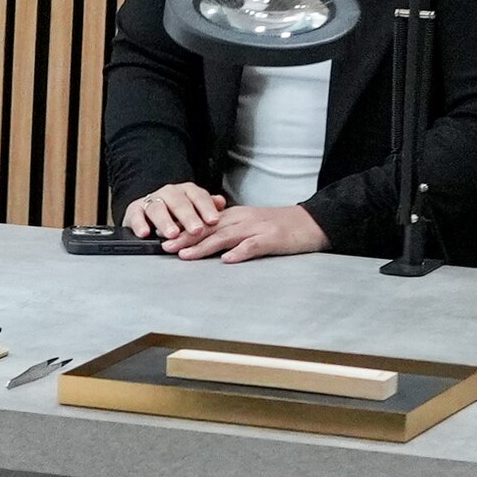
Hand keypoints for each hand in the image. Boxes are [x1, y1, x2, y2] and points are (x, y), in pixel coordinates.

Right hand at [119, 180, 223, 240]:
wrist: (148, 209)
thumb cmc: (176, 212)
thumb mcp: (195, 209)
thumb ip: (208, 206)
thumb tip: (221, 202)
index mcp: (186, 191)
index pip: (198, 197)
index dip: (206, 208)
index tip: (213, 221)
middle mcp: (169, 193)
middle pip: (179, 202)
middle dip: (188, 217)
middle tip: (196, 230)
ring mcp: (151, 200)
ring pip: (158, 208)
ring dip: (165, 221)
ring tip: (172, 234)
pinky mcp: (134, 210)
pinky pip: (136, 215)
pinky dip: (139, 224)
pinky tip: (144, 233)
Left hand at [163, 202, 328, 262]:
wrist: (312, 222)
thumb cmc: (281, 227)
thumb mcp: (251, 224)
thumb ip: (230, 231)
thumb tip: (206, 242)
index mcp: (237, 216)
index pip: (205, 222)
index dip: (183, 230)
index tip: (164, 238)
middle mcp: (243, 219)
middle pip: (209, 228)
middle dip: (186, 237)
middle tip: (166, 247)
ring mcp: (258, 228)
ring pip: (226, 236)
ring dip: (204, 246)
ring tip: (186, 255)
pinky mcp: (273, 239)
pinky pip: (254, 246)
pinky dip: (240, 252)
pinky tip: (227, 260)